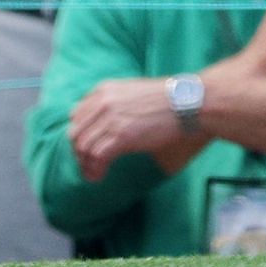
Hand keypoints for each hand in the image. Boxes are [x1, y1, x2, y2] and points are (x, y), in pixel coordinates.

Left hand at [66, 78, 192, 181]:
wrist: (189, 103)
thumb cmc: (170, 101)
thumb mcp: (135, 94)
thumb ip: (117, 105)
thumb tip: (108, 129)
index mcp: (104, 90)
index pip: (76, 115)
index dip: (79, 135)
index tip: (86, 150)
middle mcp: (102, 101)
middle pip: (76, 132)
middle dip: (79, 153)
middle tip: (88, 167)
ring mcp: (111, 118)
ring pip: (83, 146)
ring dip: (85, 165)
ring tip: (93, 176)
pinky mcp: (121, 135)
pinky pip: (97, 156)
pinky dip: (95, 169)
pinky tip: (100, 177)